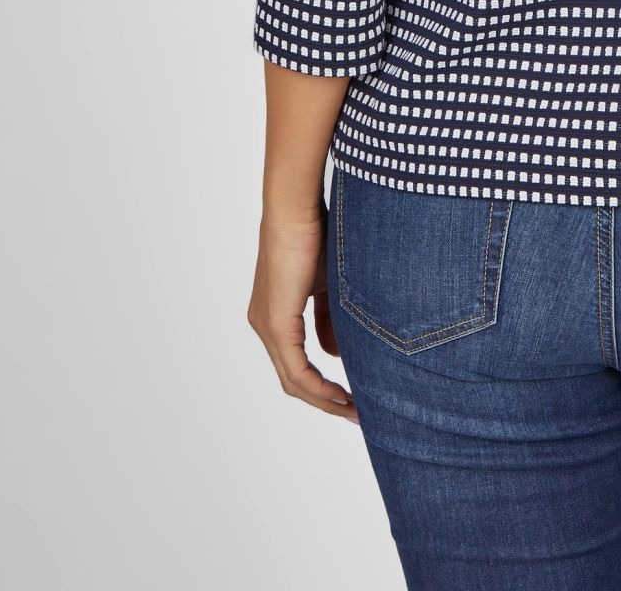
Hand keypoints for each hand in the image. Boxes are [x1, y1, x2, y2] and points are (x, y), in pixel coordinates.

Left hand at [247, 201, 358, 423]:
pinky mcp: (276, 323)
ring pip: (293, 380)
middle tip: (356, 413)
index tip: (352, 395)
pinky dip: (318, 387)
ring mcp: (267, 326)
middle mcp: (264, 324)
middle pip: (293, 379)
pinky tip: (340, 396)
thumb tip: (337, 354)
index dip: (322, 384)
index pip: (296, 362)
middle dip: (325, 400)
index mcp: (274, 314)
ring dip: (324, 400)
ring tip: (353, 411)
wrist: (296, 208)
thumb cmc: (316, 231)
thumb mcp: (328, 284)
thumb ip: (331, 319)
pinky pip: (296, 370)